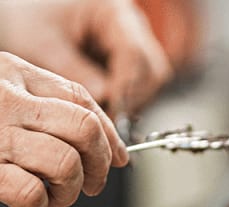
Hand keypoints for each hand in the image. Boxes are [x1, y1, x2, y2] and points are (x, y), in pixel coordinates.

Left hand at [0, 0, 171, 115]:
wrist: (23, 19)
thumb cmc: (28, 19)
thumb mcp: (43, 45)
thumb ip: (76, 73)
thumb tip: (106, 101)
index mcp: (112, 12)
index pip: (136, 54)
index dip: (128, 87)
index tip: (114, 110)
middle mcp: (129, 28)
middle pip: (152, 72)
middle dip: (133, 98)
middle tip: (108, 119)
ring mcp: (132, 47)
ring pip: (151, 85)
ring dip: (131, 104)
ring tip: (104, 115)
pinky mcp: (127, 66)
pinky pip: (140, 91)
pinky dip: (126, 104)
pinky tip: (106, 110)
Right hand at [0, 52, 128, 206]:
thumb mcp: (9, 99)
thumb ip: (58, 112)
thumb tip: (120, 154)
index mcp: (14, 75)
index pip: (83, 101)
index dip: (109, 137)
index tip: (116, 161)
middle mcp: (5, 100)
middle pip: (84, 130)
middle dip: (98, 166)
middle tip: (89, 185)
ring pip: (65, 164)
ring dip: (68, 193)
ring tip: (52, 198)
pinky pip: (30, 192)